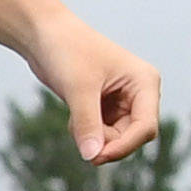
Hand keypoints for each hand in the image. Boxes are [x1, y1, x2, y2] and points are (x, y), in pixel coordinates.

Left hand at [34, 10, 165, 164]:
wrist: (44, 33)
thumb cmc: (66, 50)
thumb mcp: (78, 89)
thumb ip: (87, 124)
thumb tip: (92, 157)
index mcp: (144, 82)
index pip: (146, 127)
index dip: (124, 146)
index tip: (96, 157)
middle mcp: (138, 92)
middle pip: (131, 136)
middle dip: (105, 142)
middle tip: (79, 138)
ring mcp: (122, 100)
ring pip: (114, 138)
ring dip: (93, 137)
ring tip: (73, 117)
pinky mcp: (104, 105)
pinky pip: (100, 132)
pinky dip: (85, 131)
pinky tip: (72, 116)